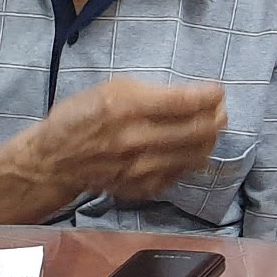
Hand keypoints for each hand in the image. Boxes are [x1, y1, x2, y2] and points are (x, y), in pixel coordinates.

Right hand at [12, 77, 225, 203]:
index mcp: (127, 106)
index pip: (185, 102)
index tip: (218, 92)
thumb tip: (190, 95)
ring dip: (210, 140)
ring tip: (210, 129)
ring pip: (196, 155)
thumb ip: (150, 91)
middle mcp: (137, 139)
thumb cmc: (82, 116)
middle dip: (217, 118)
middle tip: (220, 111)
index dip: (210, 96)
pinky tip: (188, 150)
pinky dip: (191, 160)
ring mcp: (141, 167)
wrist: (55, 160)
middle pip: (198, 130)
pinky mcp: (142, 188)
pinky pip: (181, 174)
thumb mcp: (111, 89)